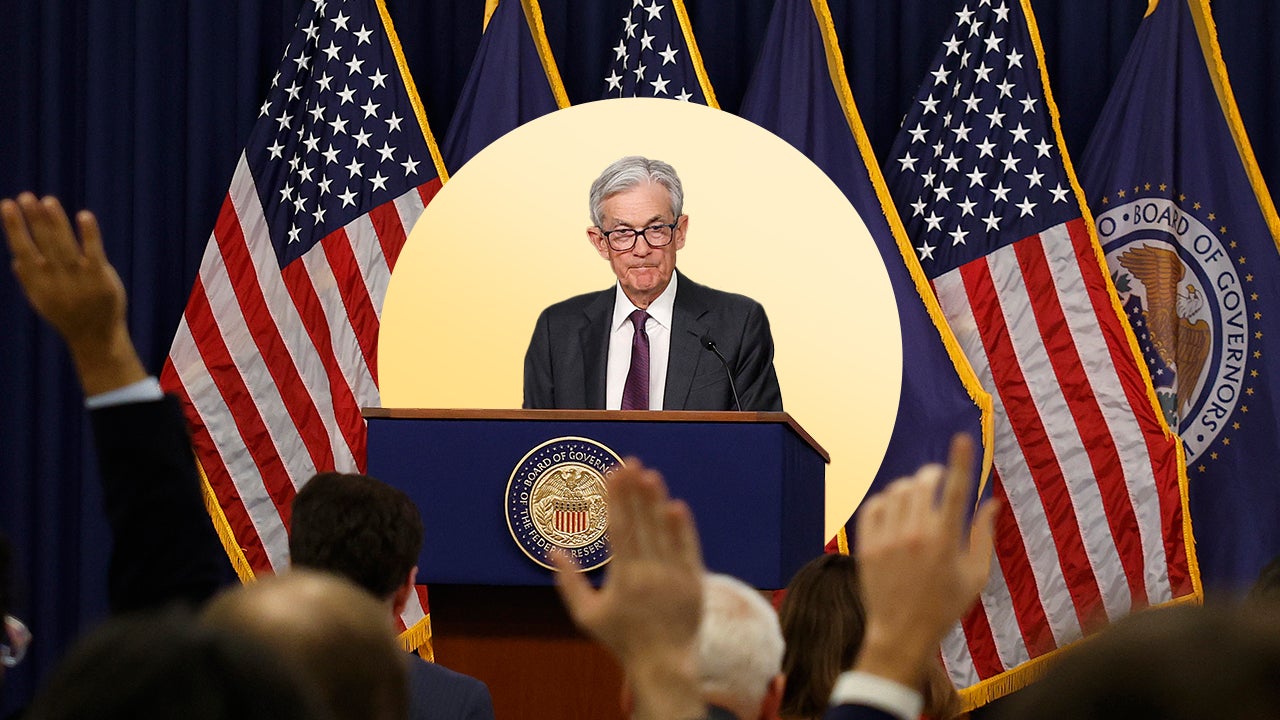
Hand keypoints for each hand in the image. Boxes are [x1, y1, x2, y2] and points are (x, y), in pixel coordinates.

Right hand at [3, 193, 146, 394]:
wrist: (95, 336)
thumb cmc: (66, 314)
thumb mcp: (42, 300)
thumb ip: (30, 281)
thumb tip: (17, 259)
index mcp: (37, 282)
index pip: (22, 249)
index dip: (14, 227)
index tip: (7, 205)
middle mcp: (55, 278)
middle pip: (43, 243)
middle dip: (34, 219)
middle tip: (26, 196)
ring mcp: (78, 278)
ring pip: (65, 244)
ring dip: (56, 222)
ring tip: (48, 201)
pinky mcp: (100, 277)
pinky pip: (93, 252)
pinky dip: (89, 234)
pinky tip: (84, 216)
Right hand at [552, 459, 705, 719]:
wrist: (663, 663)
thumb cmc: (621, 639)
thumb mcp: (587, 615)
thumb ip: (569, 581)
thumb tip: (552, 550)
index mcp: (624, 578)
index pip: (619, 528)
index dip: (616, 499)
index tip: (611, 474)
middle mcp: (651, 573)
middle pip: (642, 522)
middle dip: (634, 490)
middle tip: (629, 462)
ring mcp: (676, 576)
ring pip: (665, 530)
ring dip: (656, 500)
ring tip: (650, 474)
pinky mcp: (694, 580)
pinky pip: (688, 547)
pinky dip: (682, 526)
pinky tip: (675, 505)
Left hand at [853, 434, 997, 687]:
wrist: (902, 633)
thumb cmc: (945, 605)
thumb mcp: (975, 576)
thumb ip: (984, 536)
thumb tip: (992, 502)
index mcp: (945, 541)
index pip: (956, 490)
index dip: (961, 460)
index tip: (962, 438)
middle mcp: (914, 535)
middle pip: (922, 482)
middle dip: (933, 474)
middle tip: (937, 478)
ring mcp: (887, 539)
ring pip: (896, 491)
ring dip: (909, 487)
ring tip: (917, 499)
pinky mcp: (866, 545)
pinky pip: (873, 506)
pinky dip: (885, 500)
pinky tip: (894, 509)